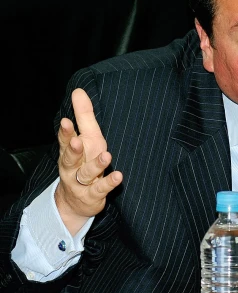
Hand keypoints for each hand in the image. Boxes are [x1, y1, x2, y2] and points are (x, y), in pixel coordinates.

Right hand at [54, 89, 122, 234]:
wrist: (75, 201)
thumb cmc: (84, 162)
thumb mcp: (86, 139)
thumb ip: (83, 116)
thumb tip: (78, 90)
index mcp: (70, 151)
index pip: (65, 140)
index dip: (65, 132)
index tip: (66, 121)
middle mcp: (72, 167)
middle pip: (70, 158)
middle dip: (73, 149)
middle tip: (77, 140)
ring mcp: (81, 183)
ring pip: (86, 174)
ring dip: (95, 165)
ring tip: (106, 156)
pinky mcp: (92, 196)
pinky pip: (100, 189)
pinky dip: (109, 183)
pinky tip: (118, 176)